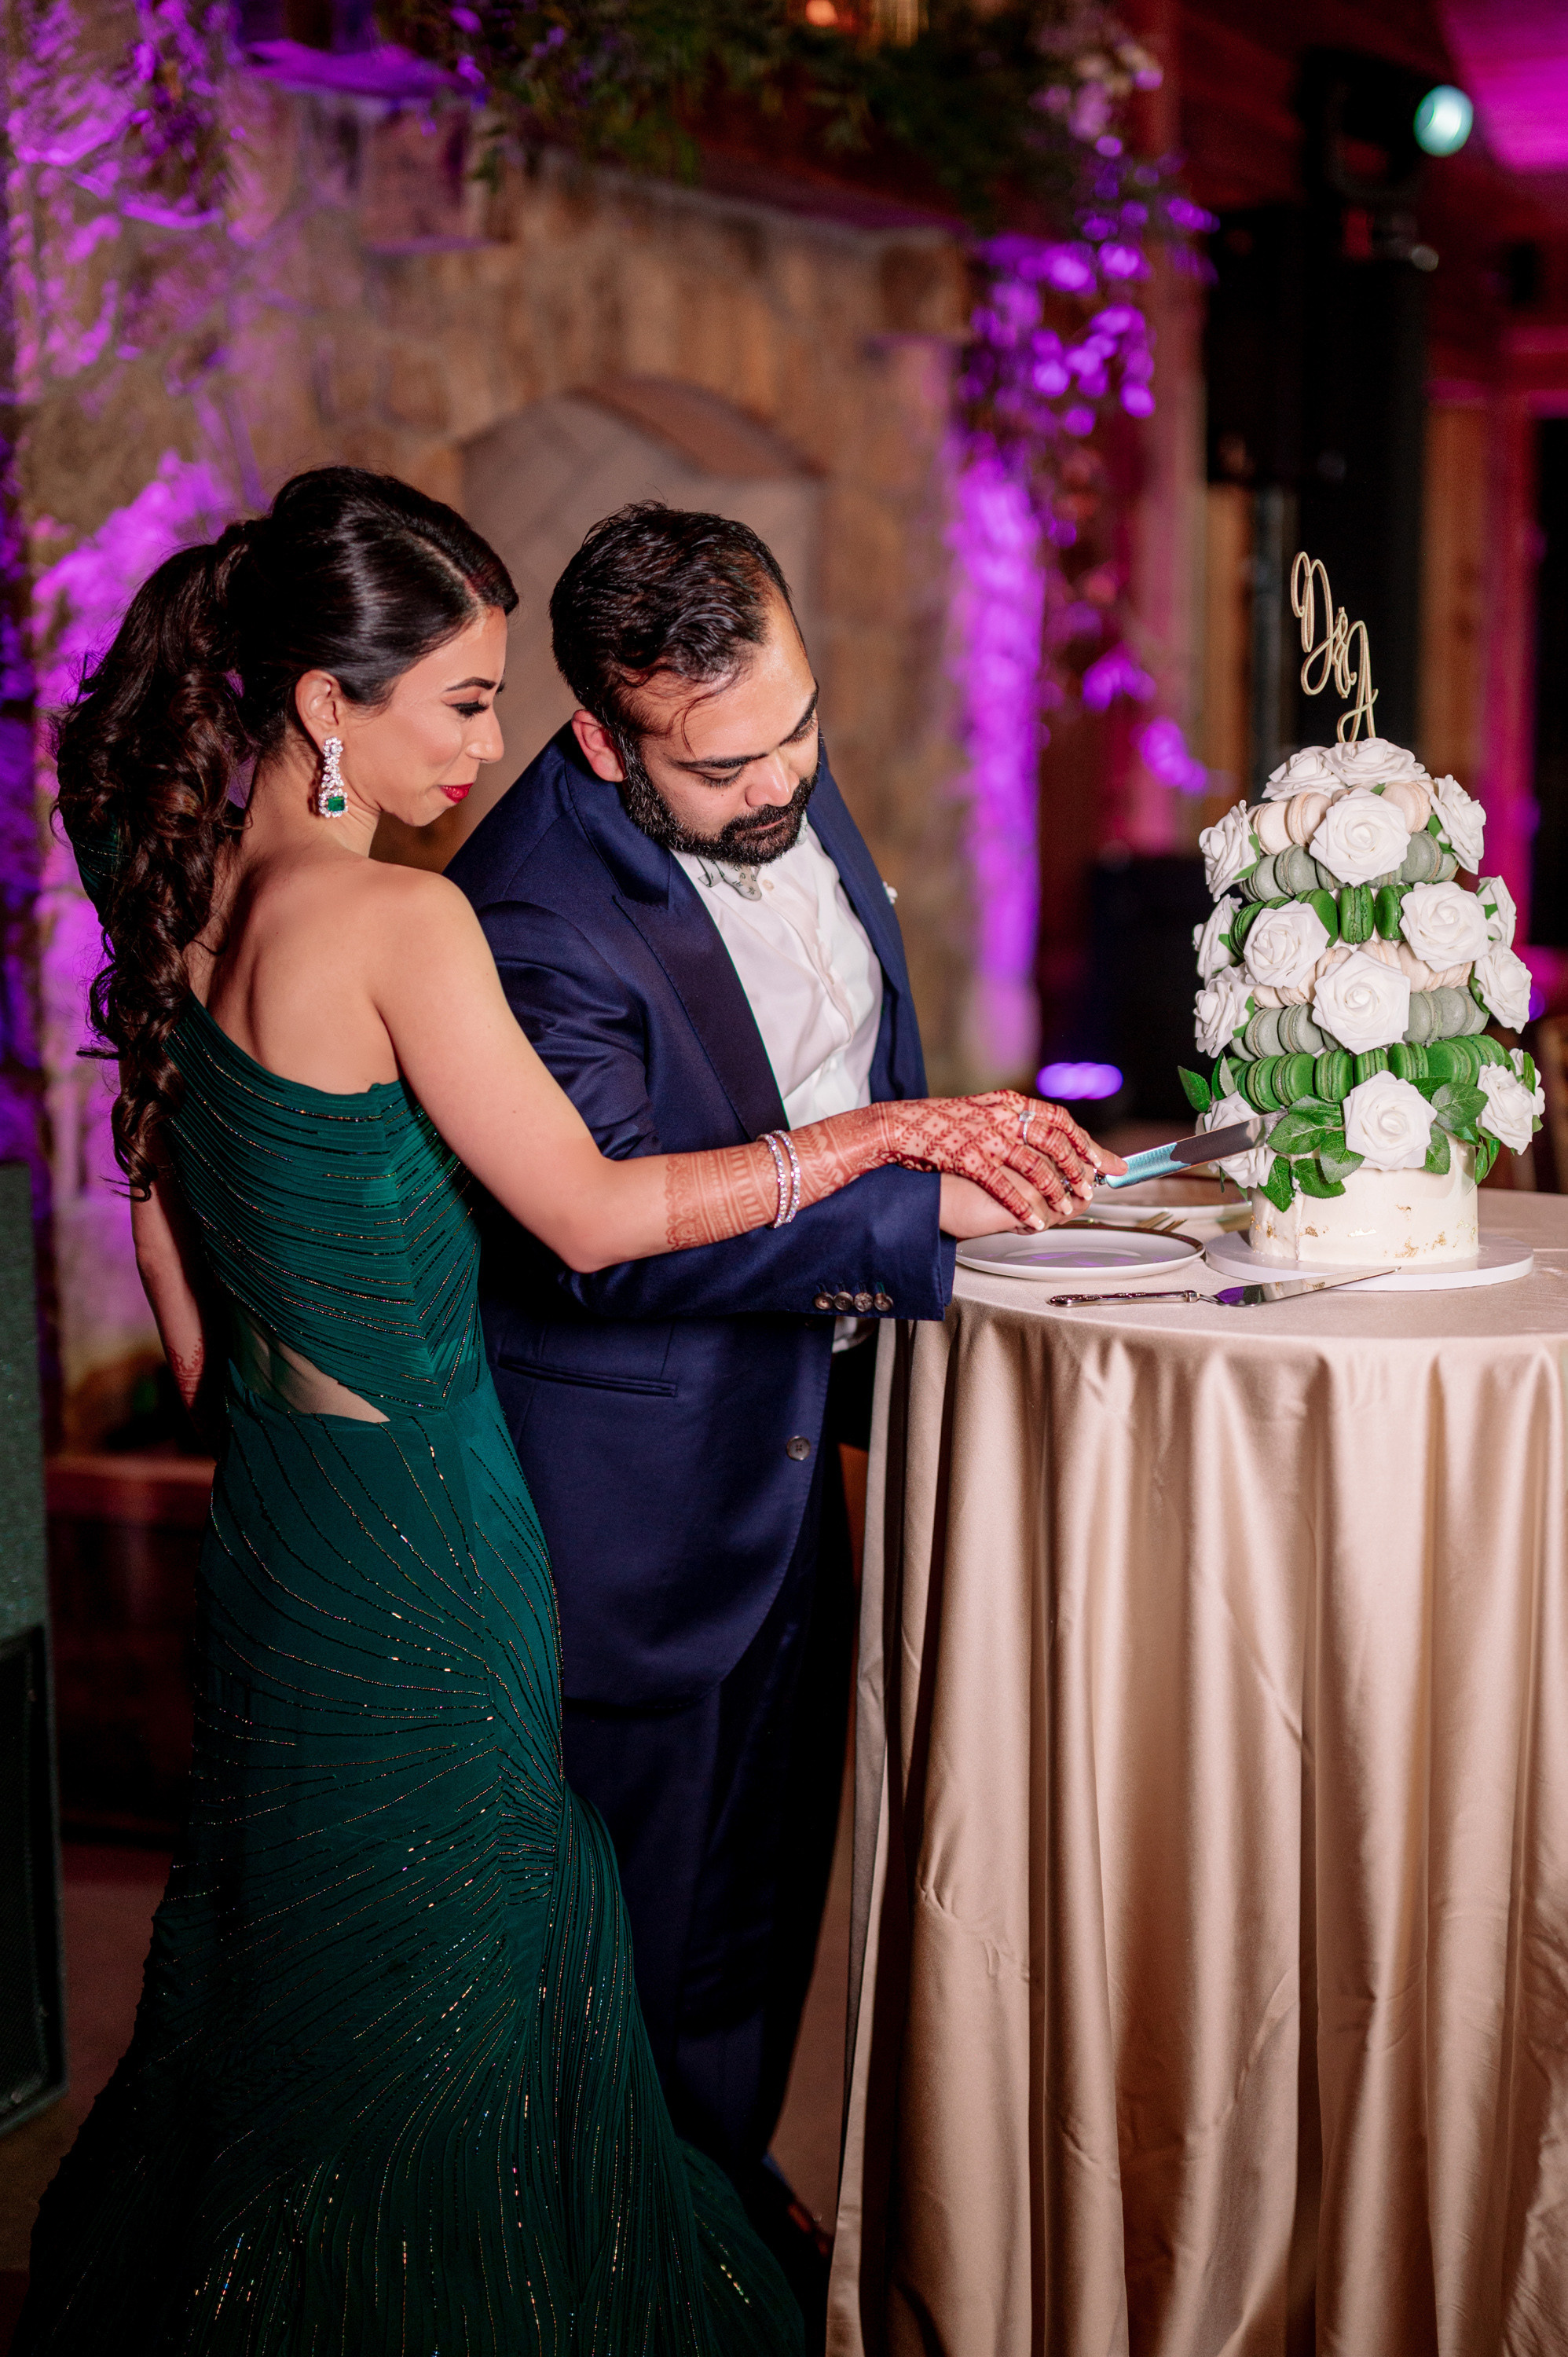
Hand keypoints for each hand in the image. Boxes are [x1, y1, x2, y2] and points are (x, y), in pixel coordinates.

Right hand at [882, 1092, 1126, 1226]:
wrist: (899, 1126)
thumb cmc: (938, 1122)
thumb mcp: (981, 1110)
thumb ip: (1010, 1120)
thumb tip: (1042, 1133)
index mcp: (1009, 1104)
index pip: (1059, 1120)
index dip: (1083, 1141)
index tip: (1101, 1158)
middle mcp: (1003, 1118)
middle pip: (1055, 1143)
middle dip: (1079, 1168)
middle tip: (1092, 1187)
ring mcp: (987, 1138)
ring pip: (1036, 1166)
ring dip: (1056, 1190)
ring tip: (1067, 1207)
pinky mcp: (970, 1159)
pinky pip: (1005, 1188)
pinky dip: (1023, 1207)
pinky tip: (1034, 1221)